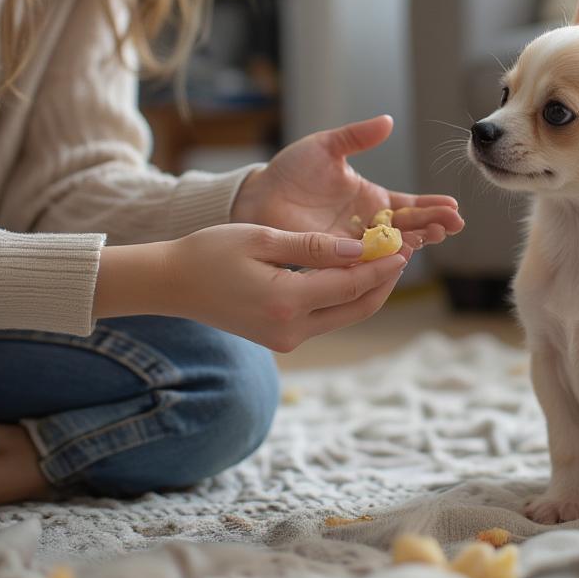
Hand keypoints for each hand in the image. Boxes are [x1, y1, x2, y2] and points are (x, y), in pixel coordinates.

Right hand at [160, 224, 407, 351]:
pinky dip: (345, 295)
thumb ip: (313, 247)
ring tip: (387, 256)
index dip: (384, 265)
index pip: (352, 285)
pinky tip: (353, 270)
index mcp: (286, 302)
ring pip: (345, 315)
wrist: (172, 284)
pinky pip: (327, 317)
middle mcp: (291, 329)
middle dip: (385, 280)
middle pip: (358, 308)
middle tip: (405, 250)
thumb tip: (360, 250)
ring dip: (368, 289)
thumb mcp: (261, 238)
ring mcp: (287, 339)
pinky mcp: (282, 338)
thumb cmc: (210, 252)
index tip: (406, 244)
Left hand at [231, 115, 463, 252]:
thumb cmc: (291, 170)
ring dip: (414, 242)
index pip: (409, 206)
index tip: (453, 206)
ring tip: (433, 235)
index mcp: (371, 198)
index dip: (431, 206)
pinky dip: (381, 259)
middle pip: (408, 228)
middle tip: (452, 224)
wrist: (258, 195)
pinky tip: (399, 255)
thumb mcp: (327, 147)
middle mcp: (367, 224)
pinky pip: (361, 261)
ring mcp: (352, 243)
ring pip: (390, 247)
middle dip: (433, 225)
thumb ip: (357, 137)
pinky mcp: (333, 256)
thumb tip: (388, 121)